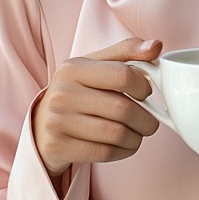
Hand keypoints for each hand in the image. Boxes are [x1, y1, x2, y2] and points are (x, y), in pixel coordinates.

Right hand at [33, 37, 161, 174]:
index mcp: (73, 68)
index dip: (144, 87)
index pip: (124, 75)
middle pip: (123, 109)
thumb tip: (156, 46)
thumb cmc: (78, 92)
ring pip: (117, 134)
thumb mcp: (95, 66)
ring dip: (136, 138)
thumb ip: (126, 53)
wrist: (42, 125)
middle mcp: (62, 94)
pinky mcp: (59, 147)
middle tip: (149, 122)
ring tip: (137, 134)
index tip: (145, 94)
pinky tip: (123, 146)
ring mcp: (58, 122)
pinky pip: (105, 153)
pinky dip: (123, 151)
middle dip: (146, 120)